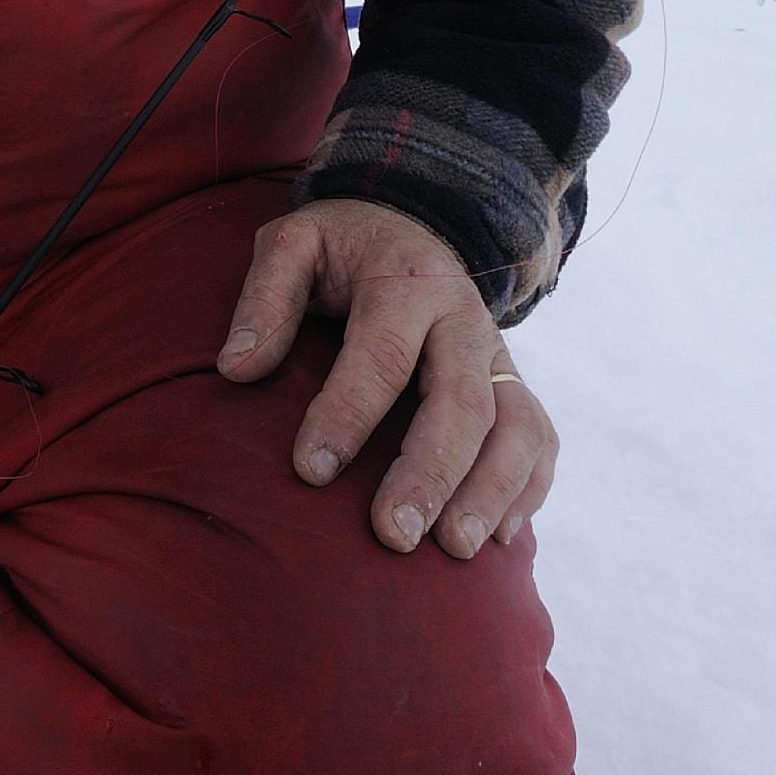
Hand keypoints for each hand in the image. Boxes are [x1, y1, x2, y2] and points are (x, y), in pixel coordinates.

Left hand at [216, 200, 557, 558]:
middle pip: (462, 402)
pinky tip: (496, 539)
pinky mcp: (513, 385)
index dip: (347, 414)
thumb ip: (266, 297)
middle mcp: (464, 321)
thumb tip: (236, 367)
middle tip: (392, 535)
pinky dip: (527, 489)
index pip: (382, 355)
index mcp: (407, 281)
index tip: (309, 472)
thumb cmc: (341, 247)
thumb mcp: (294, 244)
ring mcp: (497, 356)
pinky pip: (539, 439)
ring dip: (491, 491)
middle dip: (430, 473)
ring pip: (517, 426)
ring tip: (453, 551)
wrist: (413, 223)